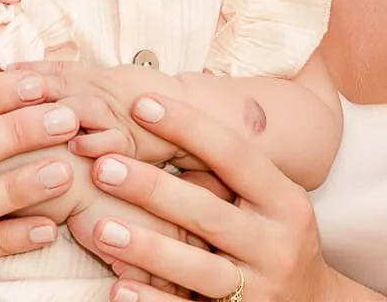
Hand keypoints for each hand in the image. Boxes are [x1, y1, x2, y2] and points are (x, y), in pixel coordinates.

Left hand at [13, 62, 180, 163]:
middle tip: (3, 93)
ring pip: (83, 109)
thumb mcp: (100, 78)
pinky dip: (95, 144)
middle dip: (34, 89)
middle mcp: (100, 93)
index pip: (57, 70)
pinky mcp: (131, 141)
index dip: (30, 70)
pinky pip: (112, 142)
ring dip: (57, 112)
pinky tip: (75, 149)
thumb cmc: (136, 96)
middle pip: (63, 87)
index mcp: (91, 77)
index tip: (0, 72)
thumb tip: (21, 73)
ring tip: (31, 118)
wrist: (185, 109)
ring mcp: (115, 116)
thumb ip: (66, 77)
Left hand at [76, 93, 366, 301]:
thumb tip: (165, 115)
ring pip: (197, 269)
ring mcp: (258, 290)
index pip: (235, 156)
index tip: (141, 104)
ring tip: (101, 229)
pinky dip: (152, 301)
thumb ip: (231, 170)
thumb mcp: (273, 201)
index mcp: (285, 202)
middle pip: (208, 213)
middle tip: (103, 167)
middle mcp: (276, 244)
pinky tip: (119, 287)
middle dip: (153, 189)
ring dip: (147, 248)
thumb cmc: (278, 239)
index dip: (188, 127)